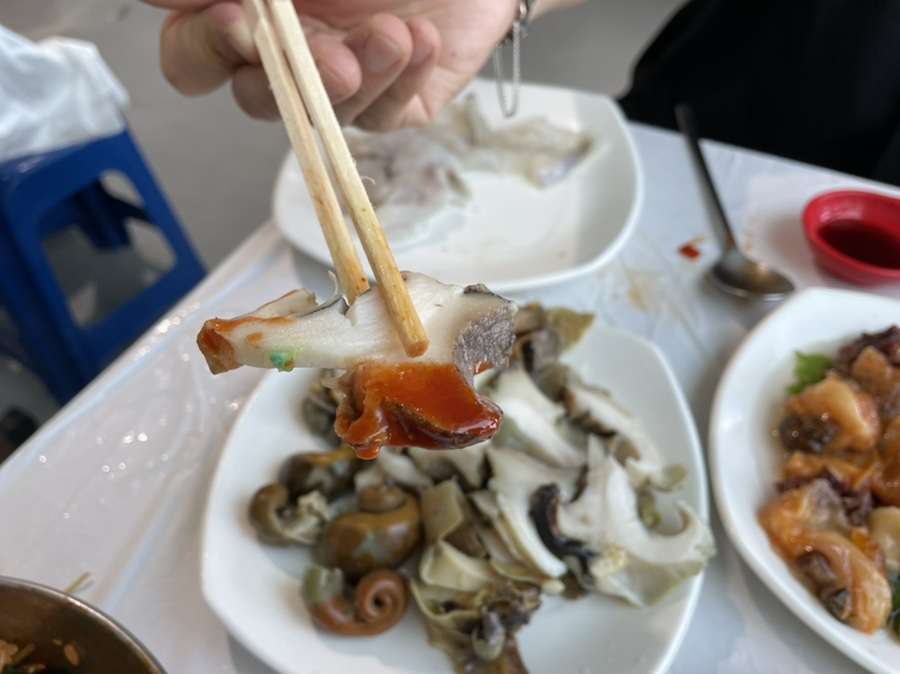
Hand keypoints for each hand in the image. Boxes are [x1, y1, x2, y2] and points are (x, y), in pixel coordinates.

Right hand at [143, 0, 520, 129]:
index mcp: (254, 13)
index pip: (193, 53)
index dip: (204, 45)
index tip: (234, 18)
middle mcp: (290, 53)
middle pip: (252, 96)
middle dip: (280, 78)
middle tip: (322, 54)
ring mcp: (342, 82)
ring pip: (319, 114)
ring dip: (349, 79)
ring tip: (390, 34)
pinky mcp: (394, 104)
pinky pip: (382, 116)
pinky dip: (401, 77)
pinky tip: (420, 37)